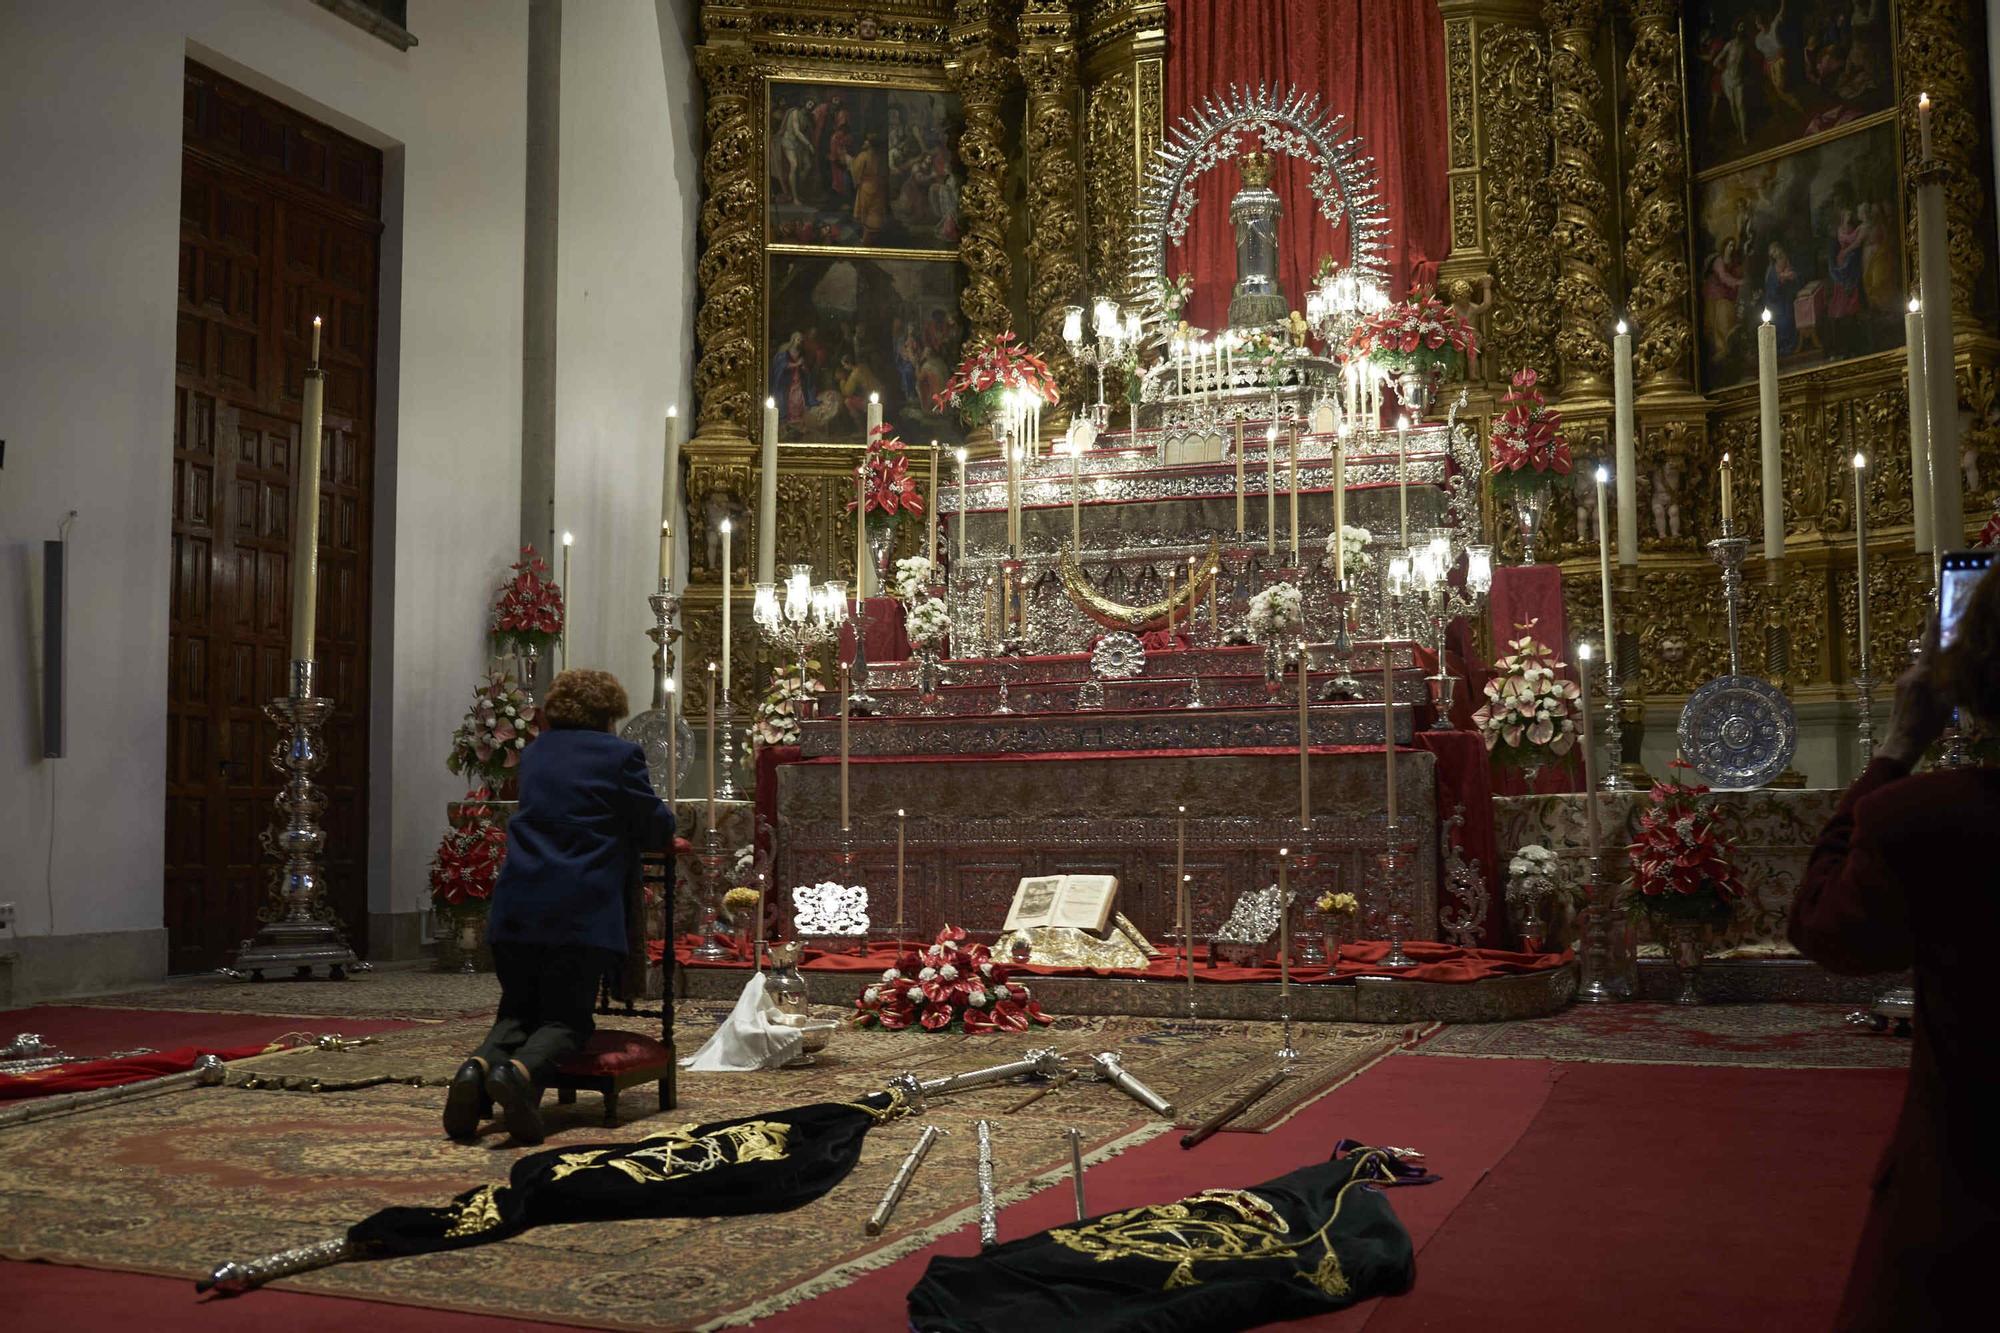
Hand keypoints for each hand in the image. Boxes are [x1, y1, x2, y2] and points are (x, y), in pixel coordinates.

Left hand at [1878, 616, 1952, 766]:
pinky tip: (1937, 683)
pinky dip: (1929, 675)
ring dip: (1935, 664)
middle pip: (1928, 655)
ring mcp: (1902, 682)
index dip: (1934, 628)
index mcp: (1922, 676)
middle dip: (1939, 645)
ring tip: (1949, 664)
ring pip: (1923, 667)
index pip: (1930, 646)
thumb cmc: (1926, 727)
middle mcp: (1910, 674)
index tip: (1935, 609)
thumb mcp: (1946, 705)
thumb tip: (1961, 668)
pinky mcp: (1900, 689)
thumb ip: (1952, 684)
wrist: (1900, 743)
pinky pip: (1917, 676)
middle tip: (1950, 633)